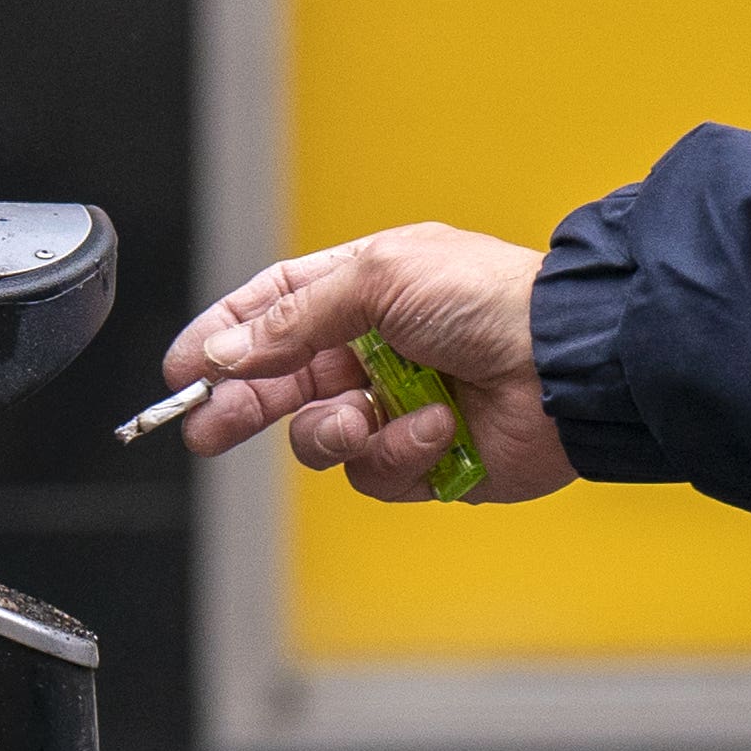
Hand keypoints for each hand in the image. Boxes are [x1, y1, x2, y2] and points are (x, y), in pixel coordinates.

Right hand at [159, 225, 571, 503]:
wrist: (567, 366)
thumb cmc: (492, 301)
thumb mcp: (378, 278)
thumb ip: (291, 318)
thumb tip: (227, 349)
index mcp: (364, 290)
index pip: (272, 311)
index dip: (223, 338)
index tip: (182, 368)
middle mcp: (376, 349)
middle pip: (279, 384)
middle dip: (242, 406)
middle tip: (206, 428)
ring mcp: (397, 406)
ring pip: (318, 438)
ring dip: (333, 431)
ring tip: (363, 418)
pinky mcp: (424, 459)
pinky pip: (373, 472)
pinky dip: (398, 453)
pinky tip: (435, 427)